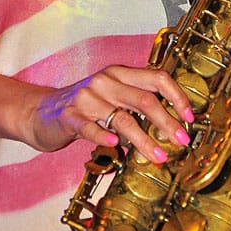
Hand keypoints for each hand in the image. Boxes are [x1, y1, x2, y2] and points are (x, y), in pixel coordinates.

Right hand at [35, 65, 193, 162]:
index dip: (177, 97)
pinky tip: (116, 146)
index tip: (189, 117)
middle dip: (167, 122)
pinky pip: (90, 127)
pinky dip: (104, 136)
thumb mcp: (112, 96)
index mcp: (119, 74)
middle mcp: (105, 82)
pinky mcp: (69, 116)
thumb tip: (173, 122)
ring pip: (122, 118)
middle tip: (181, 140)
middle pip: (144, 100)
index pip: (156, 78)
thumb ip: (137, 102)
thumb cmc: (84, 107)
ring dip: (144, 139)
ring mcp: (86, 98)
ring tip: (158, 156)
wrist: (41, 111)